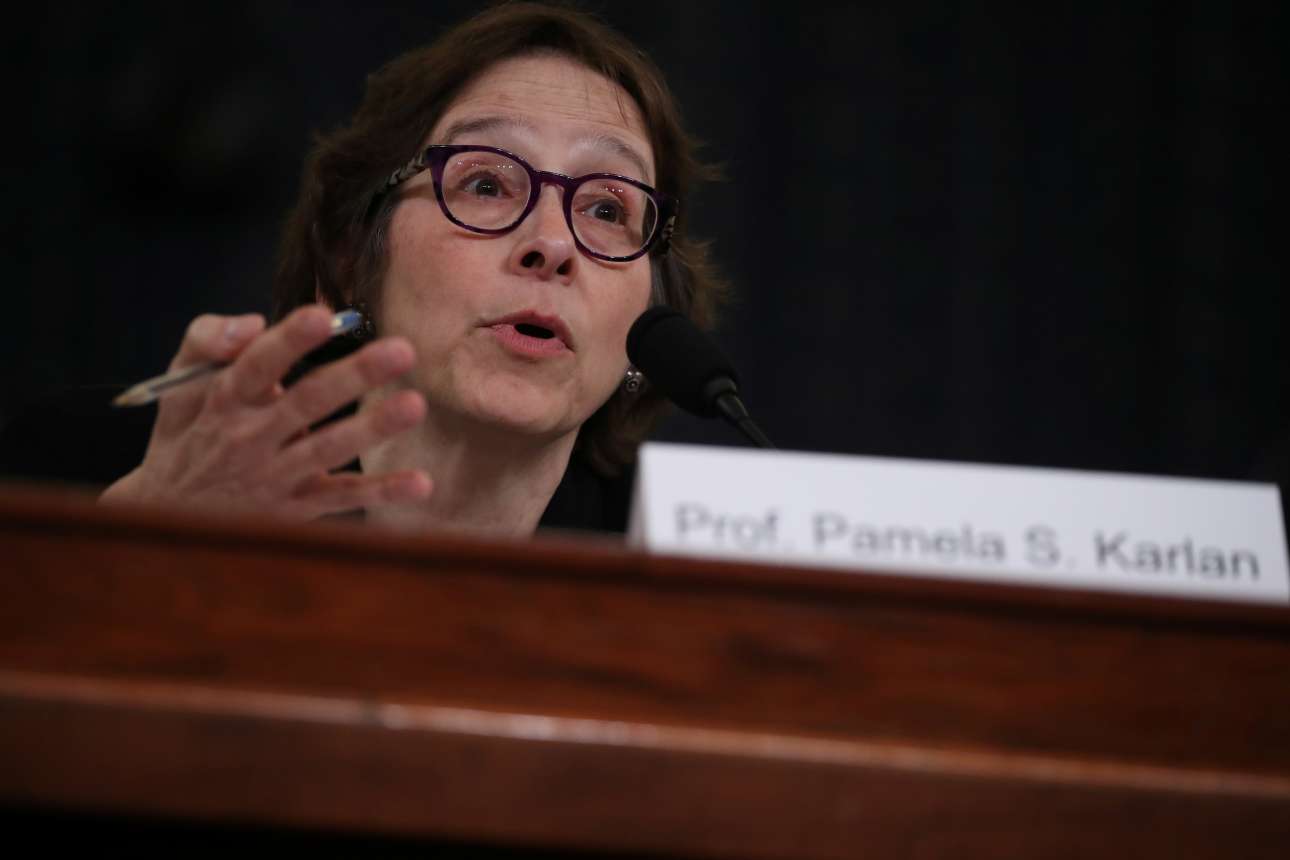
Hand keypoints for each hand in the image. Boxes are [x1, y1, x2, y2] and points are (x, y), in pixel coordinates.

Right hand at [101, 305, 430, 518]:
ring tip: (414, 405)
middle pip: (306, 403)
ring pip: (329, 449)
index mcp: (224, 399)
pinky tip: (421, 483)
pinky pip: (344, 499)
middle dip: (355, 376)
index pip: (257, 365)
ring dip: (373, 427)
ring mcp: (276, 475)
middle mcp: (251, 437)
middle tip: (401, 350)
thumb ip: (206, 340)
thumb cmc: (186, 433)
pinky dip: (382, 492)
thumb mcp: (179, 384)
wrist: (168, 514)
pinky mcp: (298, 505)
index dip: (288, 341)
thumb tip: (252, 322)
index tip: (322, 317)